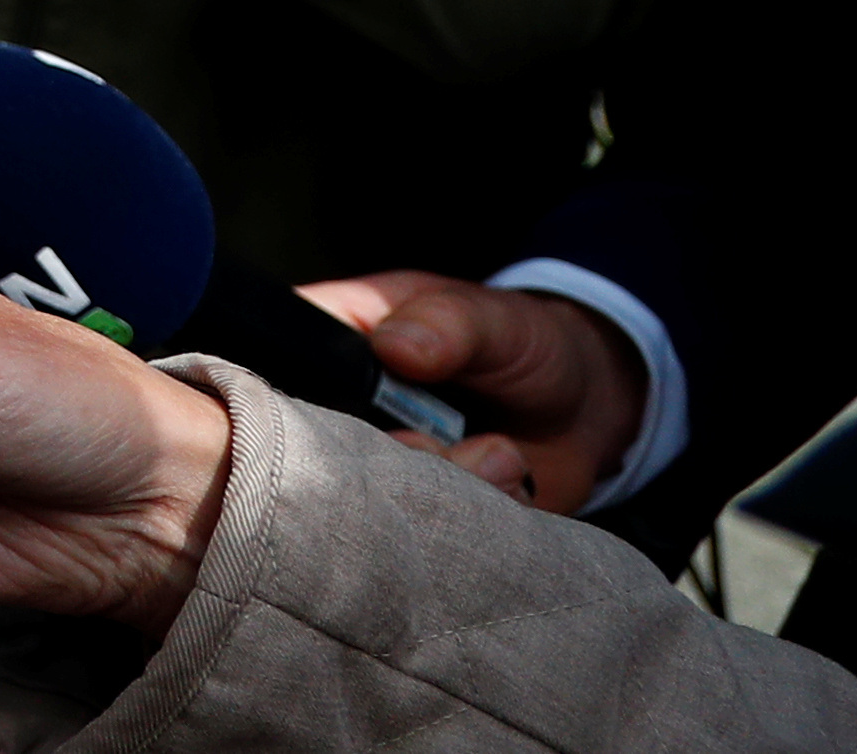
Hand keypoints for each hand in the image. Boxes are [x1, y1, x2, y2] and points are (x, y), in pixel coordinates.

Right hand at [293, 273, 643, 514]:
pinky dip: (473, 520)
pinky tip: (510, 480)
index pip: (269, 374)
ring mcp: (376, 470)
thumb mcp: (490, 318)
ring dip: (445, 486)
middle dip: (385, 459)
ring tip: (501, 454)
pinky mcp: (419, 519)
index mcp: (329, 345)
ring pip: (369, 504)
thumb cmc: (522, 340)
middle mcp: (339, 414)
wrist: (587, 407)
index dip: (287, 405)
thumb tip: (397, 348)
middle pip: (312, 453)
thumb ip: (447, 324)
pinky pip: (425, 539)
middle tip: (444, 444)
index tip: (348, 418)